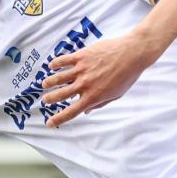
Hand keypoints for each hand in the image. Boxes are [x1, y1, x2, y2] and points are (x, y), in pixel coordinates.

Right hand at [39, 31, 171, 126]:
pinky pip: (64, 60)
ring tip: (44, 84)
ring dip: (49, 82)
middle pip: (61, 95)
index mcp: (93, 97)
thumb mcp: (116, 95)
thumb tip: (86, 111)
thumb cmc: (127, 75)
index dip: (59, 119)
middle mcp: (84, 84)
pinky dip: (55, 64)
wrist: (132, 54)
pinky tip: (52, 66)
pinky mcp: (81, 56)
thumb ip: (99, 104)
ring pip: (58, 78)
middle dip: (50, 99)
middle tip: (45, 100)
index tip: (49, 123)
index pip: (72, 111)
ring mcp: (82, 69)